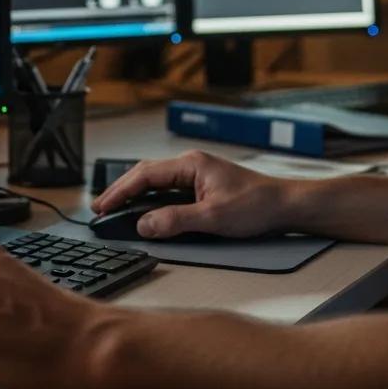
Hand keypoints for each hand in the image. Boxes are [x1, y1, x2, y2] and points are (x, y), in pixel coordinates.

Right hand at [91, 150, 288, 239]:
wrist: (287, 205)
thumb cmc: (257, 205)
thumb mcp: (214, 218)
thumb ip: (176, 220)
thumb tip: (144, 225)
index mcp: (190, 163)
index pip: (145, 174)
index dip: (120, 191)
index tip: (103, 206)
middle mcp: (190, 164)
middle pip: (145, 174)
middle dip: (121, 190)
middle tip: (100, 208)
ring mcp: (196, 174)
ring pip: (155, 181)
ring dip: (134, 194)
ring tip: (115, 209)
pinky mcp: (202, 186)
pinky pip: (168, 189)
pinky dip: (150, 199)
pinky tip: (144, 209)